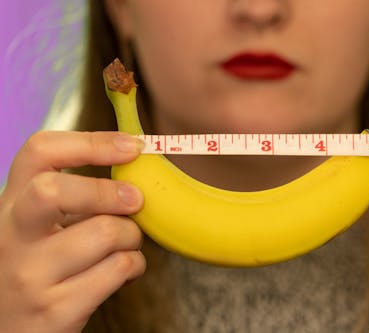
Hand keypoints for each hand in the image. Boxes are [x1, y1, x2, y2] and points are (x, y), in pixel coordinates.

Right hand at [0, 131, 145, 332]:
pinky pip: (118, 269)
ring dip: (131, 236)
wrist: (10, 329)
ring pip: (104, 233)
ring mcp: (28, 275)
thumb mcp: (40, 226)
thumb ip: (73, 198)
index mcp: (11, 205)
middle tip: (135, 200)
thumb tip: (133, 168)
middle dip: (108, 192)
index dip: (90, 142)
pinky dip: (135, 265)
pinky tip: (126, 269)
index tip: (131, 146)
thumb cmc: (39, 267)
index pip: (38, 152)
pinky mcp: (55, 308)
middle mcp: (10, 237)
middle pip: (55, 191)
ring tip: (127, 244)